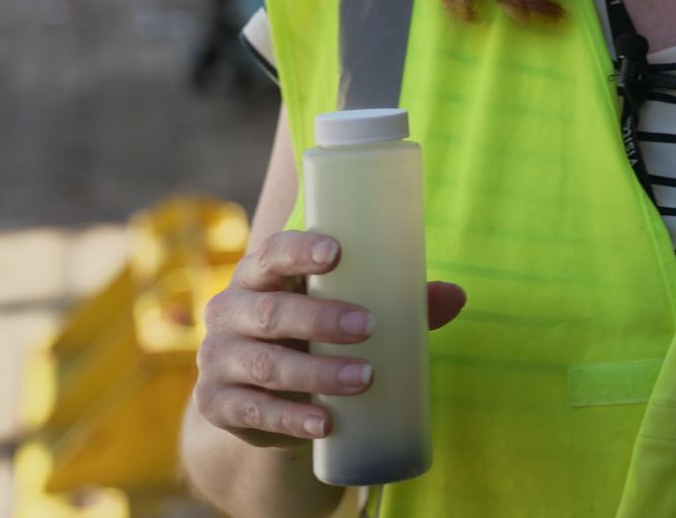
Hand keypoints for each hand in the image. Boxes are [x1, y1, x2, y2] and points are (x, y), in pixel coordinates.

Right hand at [193, 230, 467, 446]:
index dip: (300, 250)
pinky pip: (255, 412)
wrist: (259, 395)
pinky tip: (324, 424)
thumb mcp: (340, 310)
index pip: (272, 253)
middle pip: (271, 312)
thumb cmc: (310, 334)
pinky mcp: (218, 405)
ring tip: (365, 378)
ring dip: (317, 373)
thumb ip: (397, 303)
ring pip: (267, 366)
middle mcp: (230, 311)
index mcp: (259, 274)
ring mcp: (218, 360)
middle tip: (368, 326)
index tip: (337, 252)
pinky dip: (291, 420)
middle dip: (320, 318)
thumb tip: (457, 297)